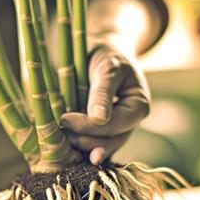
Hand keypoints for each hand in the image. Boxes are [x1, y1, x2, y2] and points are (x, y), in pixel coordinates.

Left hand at [59, 43, 149, 164]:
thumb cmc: (106, 55)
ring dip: (81, 146)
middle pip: (111, 141)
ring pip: (102, 147)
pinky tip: (66, 148)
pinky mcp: (103, 132)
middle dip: (86, 141)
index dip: (91, 127)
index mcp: (139, 105)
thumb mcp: (107, 68)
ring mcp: (118, 129)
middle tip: (61, 133)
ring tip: (62, 139)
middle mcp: (131, 122)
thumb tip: (99, 120)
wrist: (100, 51)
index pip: (117, 125)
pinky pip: (93, 144)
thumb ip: (102, 93)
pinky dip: (79, 146)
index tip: (64, 120)